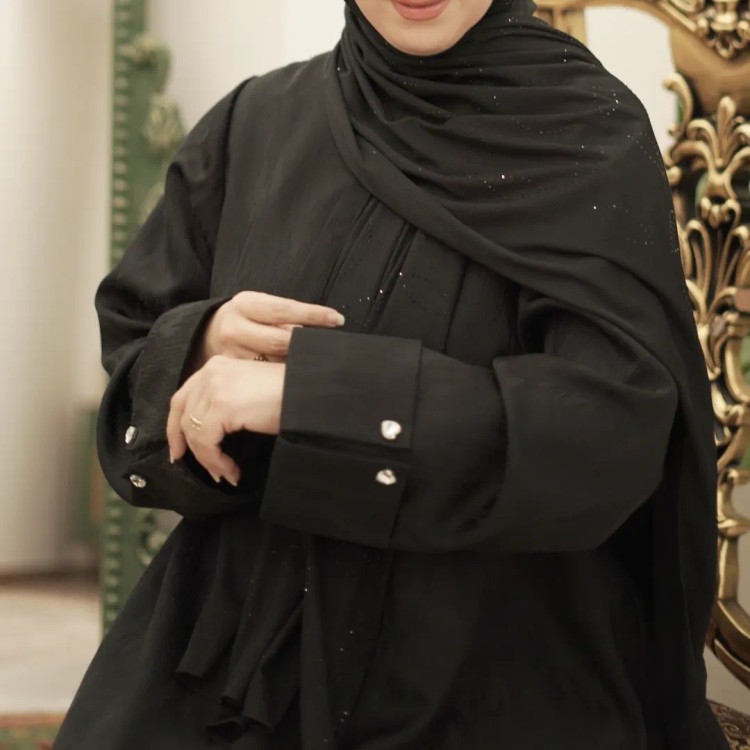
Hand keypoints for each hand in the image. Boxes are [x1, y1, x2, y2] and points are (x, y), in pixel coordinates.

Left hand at [166, 355, 284, 485]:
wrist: (310, 392)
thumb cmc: (289, 394)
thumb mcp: (249, 391)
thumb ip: (226, 400)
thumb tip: (210, 430)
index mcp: (217, 366)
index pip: (183, 396)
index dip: (176, 424)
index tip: (179, 448)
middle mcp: (211, 372)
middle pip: (182, 413)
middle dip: (184, 443)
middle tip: (188, 464)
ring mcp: (215, 388)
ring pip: (194, 432)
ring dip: (207, 458)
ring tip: (225, 473)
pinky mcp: (222, 406)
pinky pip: (206, 442)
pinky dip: (215, 461)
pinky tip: (232, 469)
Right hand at [190, 291, 345, 370]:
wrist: (213, 332)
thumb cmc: (251, 317)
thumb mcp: (262, 306)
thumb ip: (287, 315)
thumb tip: (325, 325)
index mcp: (246, 304)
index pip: (284, 309)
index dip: (313, 315)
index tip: (337, 319)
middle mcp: (235, 328)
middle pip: (279, 340)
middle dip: (306, 344)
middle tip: (331, 347)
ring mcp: (232, 354)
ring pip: (274, 361)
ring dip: (298, 363)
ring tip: (320, 363)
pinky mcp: (233, 373)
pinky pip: (265, 377)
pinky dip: (284, 376)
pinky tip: (299, 377)